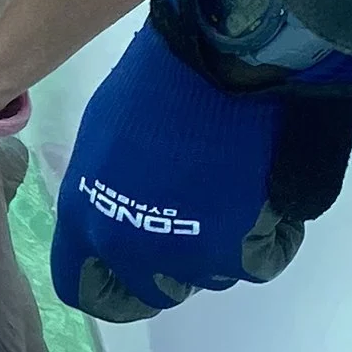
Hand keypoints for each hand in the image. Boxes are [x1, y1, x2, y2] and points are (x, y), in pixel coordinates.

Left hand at [48, 0, 351, 322]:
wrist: (220, 59)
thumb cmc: (155, 83)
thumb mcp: (102, 139)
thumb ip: (105, 191)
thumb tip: (122, 211)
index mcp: (87, 223)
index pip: (84, 287)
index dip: (108, 284)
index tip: (127, 274)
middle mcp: (130, 251)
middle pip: (150, 292)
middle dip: (169, 268)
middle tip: (192, 230)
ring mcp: (187, 256)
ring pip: (207, 275)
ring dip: (218, 246)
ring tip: (232, 194)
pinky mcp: (240, 248)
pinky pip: (258, 262)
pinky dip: (266, 237)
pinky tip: (267, 201)